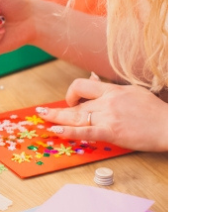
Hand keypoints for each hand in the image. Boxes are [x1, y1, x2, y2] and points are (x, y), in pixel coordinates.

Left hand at [35, 78, 167, 151]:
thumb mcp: (132, 92)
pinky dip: (69, 131)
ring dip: (56, 118)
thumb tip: (92, 79)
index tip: (71, 101)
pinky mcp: (112, 132)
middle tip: (40, 111)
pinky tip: (56, 130)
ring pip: (76, 116)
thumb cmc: (154, 112)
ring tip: (42, 118)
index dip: (72, 93)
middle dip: (56, 108)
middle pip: (75, 103)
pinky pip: (85, 131)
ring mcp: (108, 116)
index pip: (82, 86)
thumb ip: (111, 88)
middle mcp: (107, 101)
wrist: (171, 126)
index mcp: (112, 90)